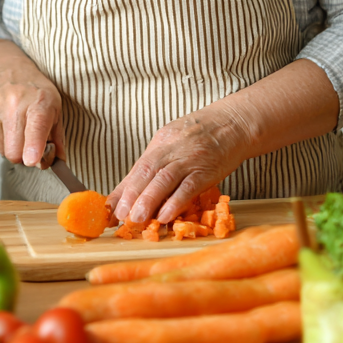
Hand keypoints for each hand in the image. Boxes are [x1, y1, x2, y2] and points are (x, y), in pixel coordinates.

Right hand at [0, 40, 64, 167]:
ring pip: (3, 150)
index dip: (34, 147)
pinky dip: (2, 138)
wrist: (6, 68)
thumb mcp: (55, 108)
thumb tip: (57, 162)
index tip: (32, 160)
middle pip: (15, 151)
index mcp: (38, 102)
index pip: (35, 128)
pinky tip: (7, 122)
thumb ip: (57, 139)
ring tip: (18, 129)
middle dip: (24, 156)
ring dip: (12, 146)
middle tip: (31, 145)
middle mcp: (14, 104)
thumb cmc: (34, 90)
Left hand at [108, 109, 252, 223]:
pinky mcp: (206, 169)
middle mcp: (170, 150)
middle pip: (145, 172)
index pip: (137, 168)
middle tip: (119, 216)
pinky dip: (175, 202)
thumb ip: (158, 163)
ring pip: (163, 180)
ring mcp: (188, 159)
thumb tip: (138, 188)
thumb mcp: (174, 142)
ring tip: (135, 219)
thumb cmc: (202, 135)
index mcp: (160, 143)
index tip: (110, 208)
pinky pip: (188, 187)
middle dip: (130, 196)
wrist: (233, 123)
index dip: (122, 189)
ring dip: (147, 201)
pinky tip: (164, 216)